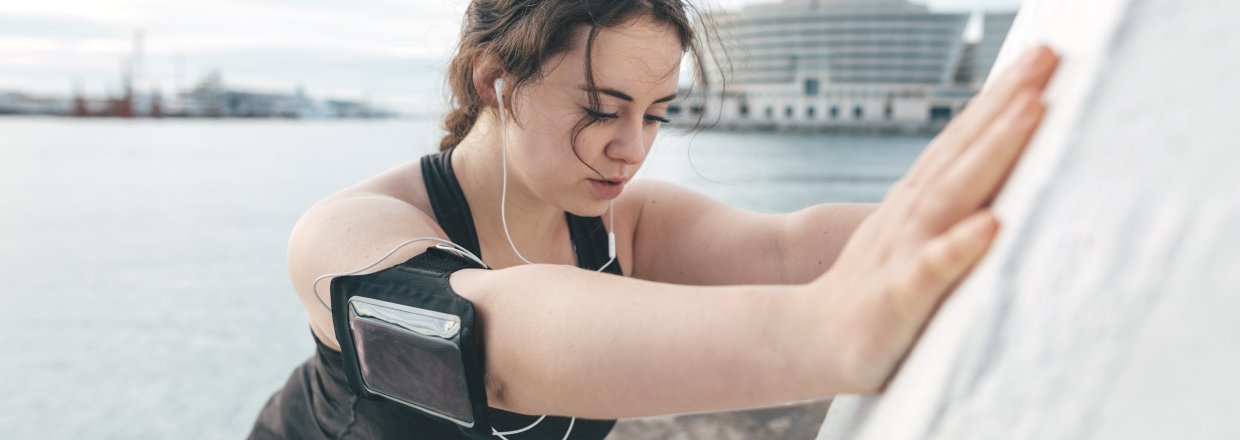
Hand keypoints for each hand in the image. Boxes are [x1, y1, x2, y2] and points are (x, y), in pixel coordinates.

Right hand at [808, 45, 1060, 391]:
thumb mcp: (913, 241)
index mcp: (917, 203)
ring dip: (992, 151)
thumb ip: (951, 210)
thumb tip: (1006, 187)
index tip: (1042, 55)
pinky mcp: (899, 297)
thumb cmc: (876, 294)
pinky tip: (991, 225)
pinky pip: (931, 269)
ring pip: (950, 195)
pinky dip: (960, 245)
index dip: (999, 96)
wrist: (809, 338)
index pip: (962, 139)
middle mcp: (910, 216)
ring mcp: (903, 252)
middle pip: (962, 150)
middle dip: (1005, 102)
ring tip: (1031, 110)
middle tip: (1045, 56)